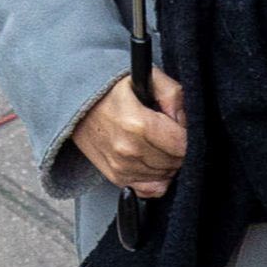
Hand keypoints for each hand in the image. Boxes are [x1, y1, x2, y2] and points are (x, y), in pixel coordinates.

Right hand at [71, 70, 186, 198]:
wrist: (78, 104)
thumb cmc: (112, 90)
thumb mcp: (147, 78)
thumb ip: (173, 95)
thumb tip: (184, 122)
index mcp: (138, 124)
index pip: (182, 145)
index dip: (188, 136)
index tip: (181, 127)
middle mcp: (129, 150)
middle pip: (175, 162)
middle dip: (179, 149)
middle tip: (169, 133)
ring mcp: (122, 167)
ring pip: (165, 175)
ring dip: (168, 162)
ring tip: (157, 143)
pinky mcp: (117, 177)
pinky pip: (150, 189)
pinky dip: (157, 178)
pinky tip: (153, 161)